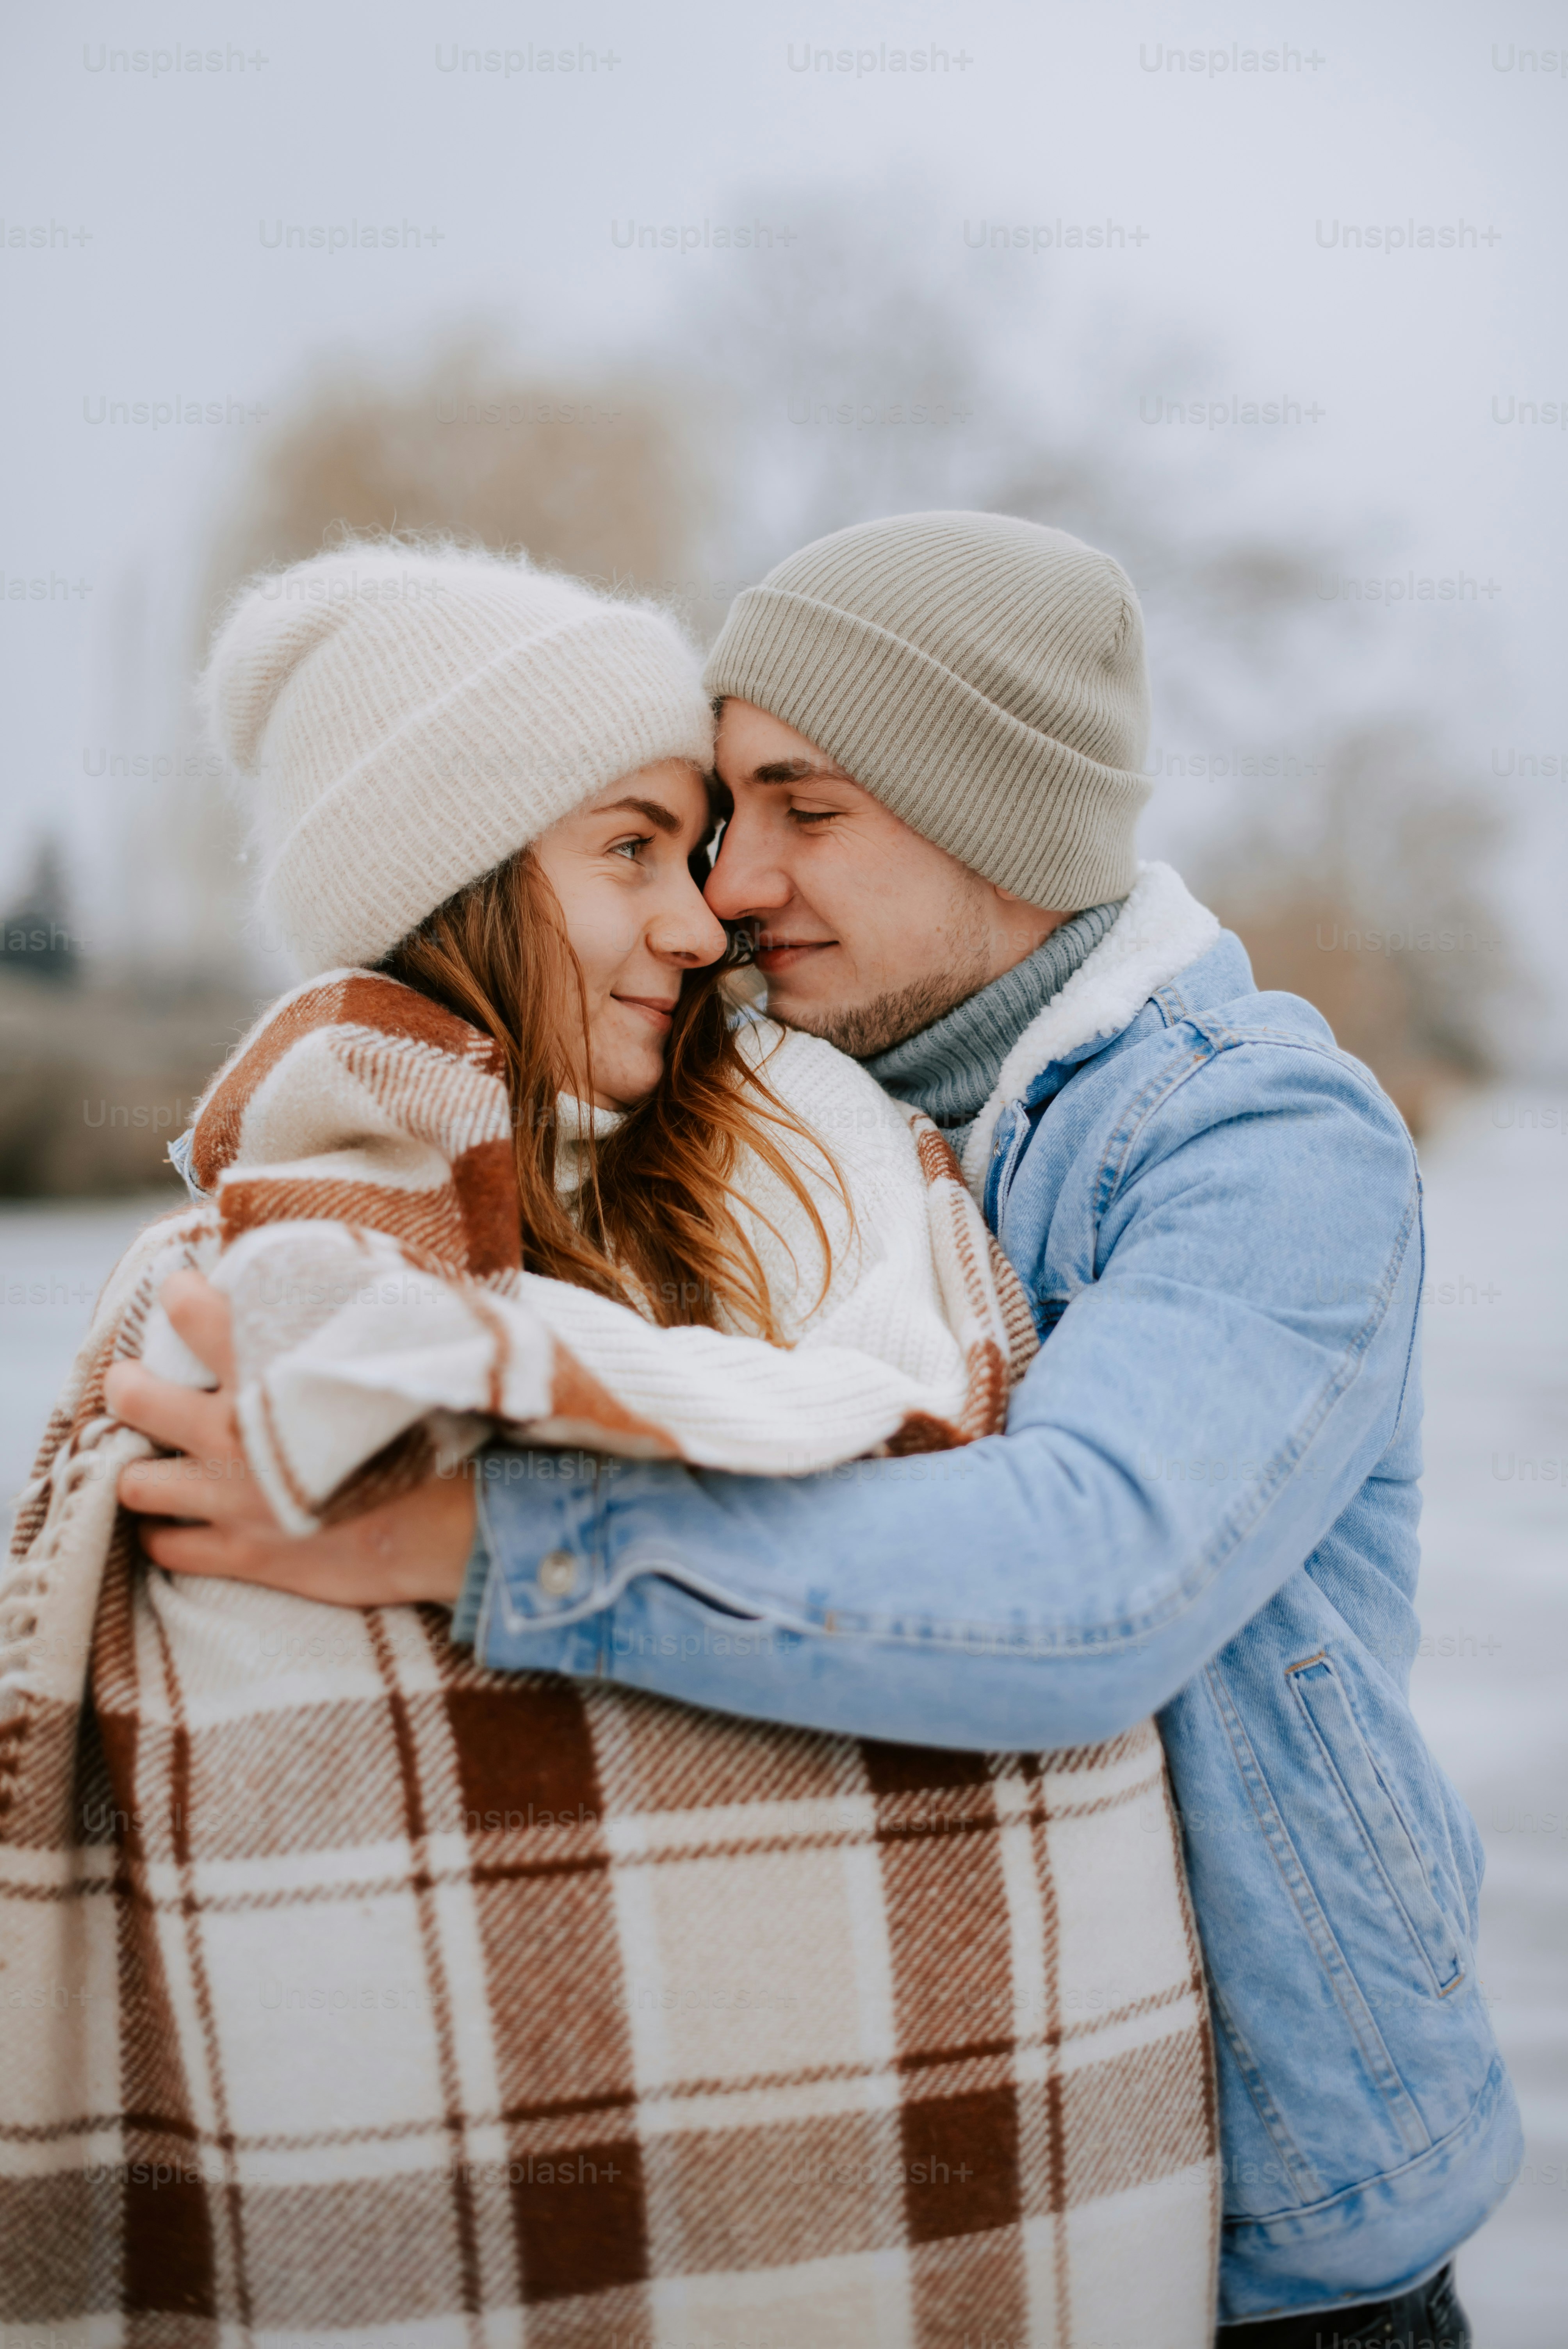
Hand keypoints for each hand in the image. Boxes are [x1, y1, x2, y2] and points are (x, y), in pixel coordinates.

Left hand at [106, 1270, 474, 1607]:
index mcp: (270, 1374)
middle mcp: (235, 1435)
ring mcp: (232, 1500)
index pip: (192, 1312)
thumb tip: (349, 1276)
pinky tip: (183, 1525)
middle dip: (126, 1385)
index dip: (178, 1296)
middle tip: (135, 1383)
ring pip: (136, 1483)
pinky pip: (168, 1549)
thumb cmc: (438, 1433)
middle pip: (134, 1397)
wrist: (458, 1526)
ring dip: (141, 1471)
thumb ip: (350, 1325)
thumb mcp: (393, 1359)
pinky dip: (168, 1536)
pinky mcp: (245, 1555)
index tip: (180, 1293)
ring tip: (155, 1463)